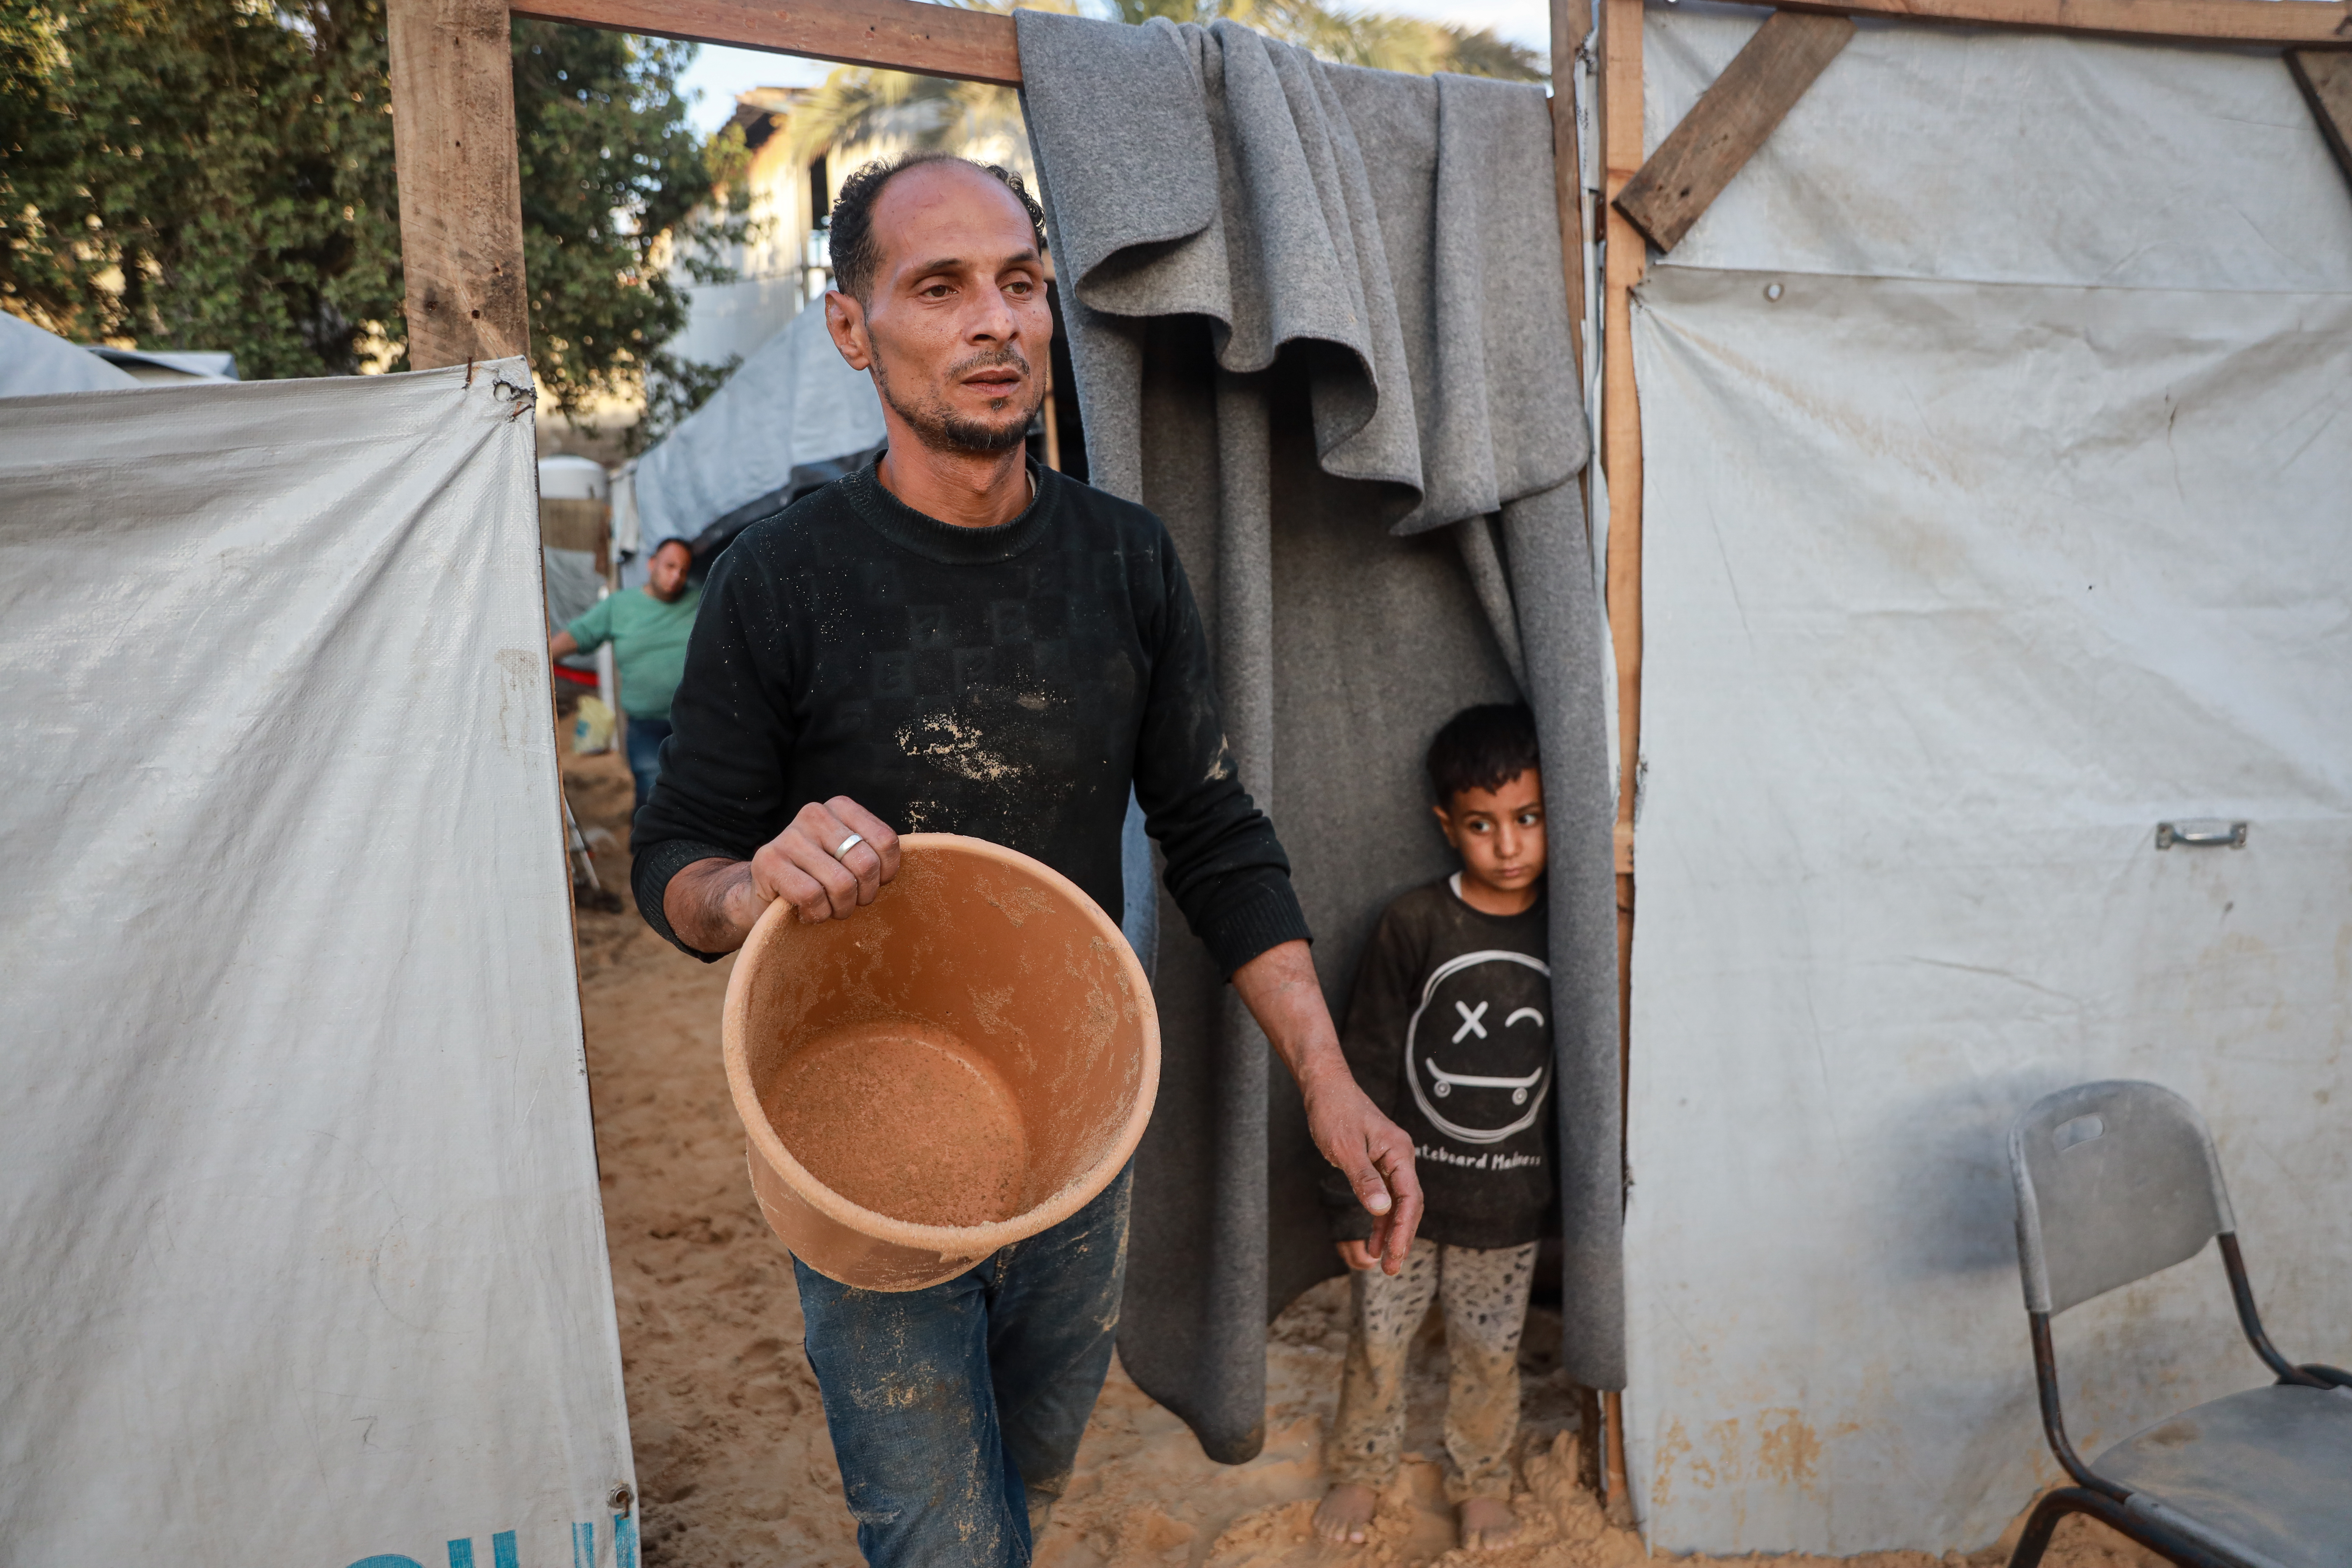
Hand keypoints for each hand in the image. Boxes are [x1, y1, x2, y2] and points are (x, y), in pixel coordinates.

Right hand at [663, 797, 899, 952]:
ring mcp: (788, 835)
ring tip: (828, 908)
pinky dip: (816, 915)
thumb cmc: (818, 878)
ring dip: (839, 909)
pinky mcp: (768, 861)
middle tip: (849, 904)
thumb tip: (923, 860)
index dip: (887, 874)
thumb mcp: (848, 858)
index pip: (886, 841)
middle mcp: (813, 813)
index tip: (874, 885)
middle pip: (865, 864)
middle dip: (863, 895)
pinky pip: (812, 897)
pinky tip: (806, 912)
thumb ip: (876, 852)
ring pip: (840, 884)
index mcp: (839, 807)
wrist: (761, 893)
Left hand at [1230, 939, 1423, 1275]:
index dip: (1402, 1231)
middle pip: (1409, 1205)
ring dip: (1389, 1231)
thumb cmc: (1333, 1112)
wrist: (1324, 1086)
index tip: (1392, 1257)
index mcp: (1399, 1153)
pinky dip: (1379, 1217)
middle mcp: (1400, 1157)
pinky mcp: (1377, 1161)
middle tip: (1389, 1269)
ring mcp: (1390, 1159)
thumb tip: (1381, 1210)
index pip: (1410, 1199)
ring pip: (1397, 1203)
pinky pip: (1385, 1195)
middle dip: (1400, 1237)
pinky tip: (1372, 1236)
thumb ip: (1364, 1180)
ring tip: (1380, 1261)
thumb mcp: (1345, 1148)